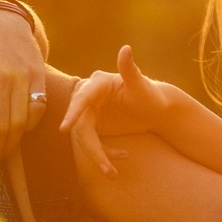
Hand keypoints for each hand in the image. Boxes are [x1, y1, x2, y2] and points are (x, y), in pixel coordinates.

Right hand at [61, 45, 170, 176]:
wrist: (156, 109)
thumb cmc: (150, 94)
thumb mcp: (141, 85)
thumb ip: (130, 68)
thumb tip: (125, 48)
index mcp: (97, 83)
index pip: (81, 99)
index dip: (72, 113)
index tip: (64, 129)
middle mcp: (89, 97)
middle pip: (81, 124)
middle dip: (91, 147)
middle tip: (104, 166)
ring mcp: (90, 113)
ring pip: (85, 137)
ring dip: (97, 155)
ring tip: (112, 172)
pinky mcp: (94, 126)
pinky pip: (93, 143)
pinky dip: (105, 153)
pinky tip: (123, 156)